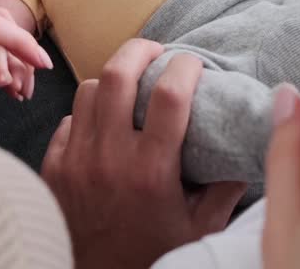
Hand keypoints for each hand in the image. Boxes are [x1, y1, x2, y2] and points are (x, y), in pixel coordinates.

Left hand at [41, 39, 245, 267]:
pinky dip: (86, 115)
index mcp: (151, 170)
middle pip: (119, 74)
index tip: (195, 64)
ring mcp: (76, 160)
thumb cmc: (150, 254)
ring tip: (130, 85)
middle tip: (156, 52)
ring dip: (112, 80)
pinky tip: (102, 124)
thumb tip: (246, 149)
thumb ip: (225, 188)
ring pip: (89, 90)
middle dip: (141, 51)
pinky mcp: (53, 167)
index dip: (186, 68)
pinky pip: (67, 121)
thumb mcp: (199, 227)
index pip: (170, 94)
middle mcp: (110, 158)